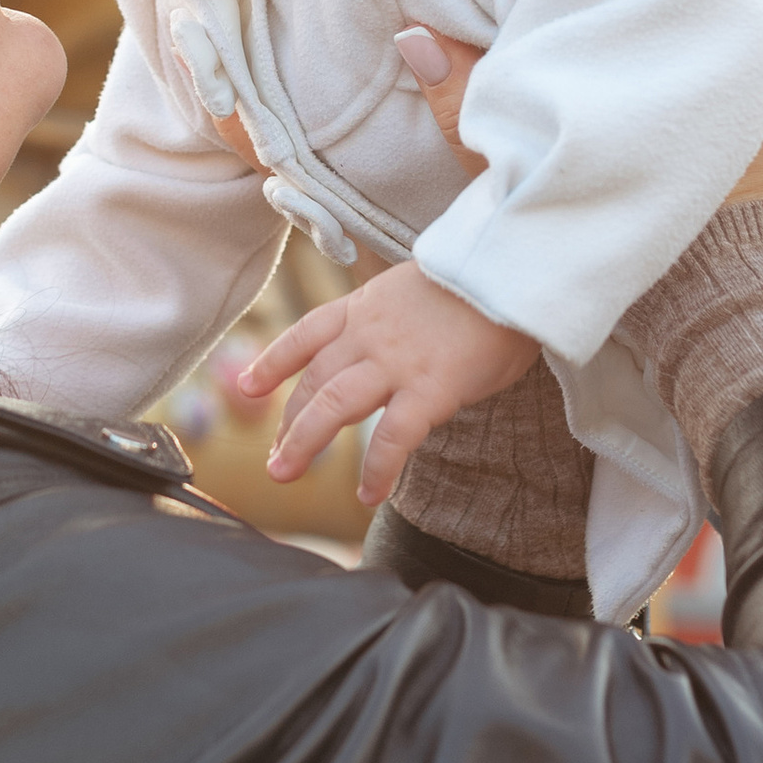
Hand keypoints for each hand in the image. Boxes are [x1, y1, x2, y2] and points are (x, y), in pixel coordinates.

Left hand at [234, 256, 540, 505]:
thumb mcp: (422, 289)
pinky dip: (377, 469)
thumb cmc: (483, 282)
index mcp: (367, 306)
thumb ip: (399, 321)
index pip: (307, 334)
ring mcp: (396, 360)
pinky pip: (393, 437)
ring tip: (286, 473)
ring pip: (334, 404)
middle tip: (275, 459)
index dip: (274, 361)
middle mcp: (370, 332)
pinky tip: (368, 495)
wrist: (515, 267)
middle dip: (289, 422)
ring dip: (305, 441)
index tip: (247, 385)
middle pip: (314, 380)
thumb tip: (399, 350)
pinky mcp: (430, 387)